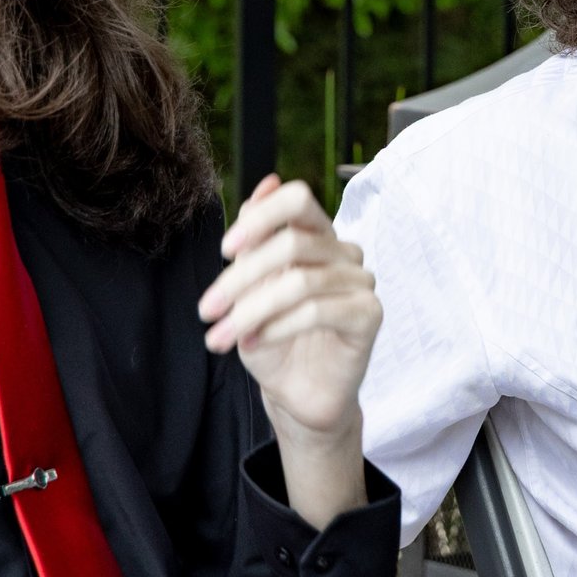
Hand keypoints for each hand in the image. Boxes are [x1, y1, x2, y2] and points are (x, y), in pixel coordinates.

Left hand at [201, 175, 379, 524]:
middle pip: (293, 242)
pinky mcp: (370, 314)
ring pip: (300, 281)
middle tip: (206, 311)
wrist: (295, 394)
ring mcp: (361, 282)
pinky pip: (318, 309)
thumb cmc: (274, 339)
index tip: (225, 250)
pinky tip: (256, 343)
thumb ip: (255, 241)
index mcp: (316, 236)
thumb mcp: (250, 289)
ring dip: (251, 311)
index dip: (260, 216)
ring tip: (222, 337)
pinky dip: (278, 326)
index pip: (297, 199)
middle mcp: (343, 253)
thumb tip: (266, 182)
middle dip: (239, 278)